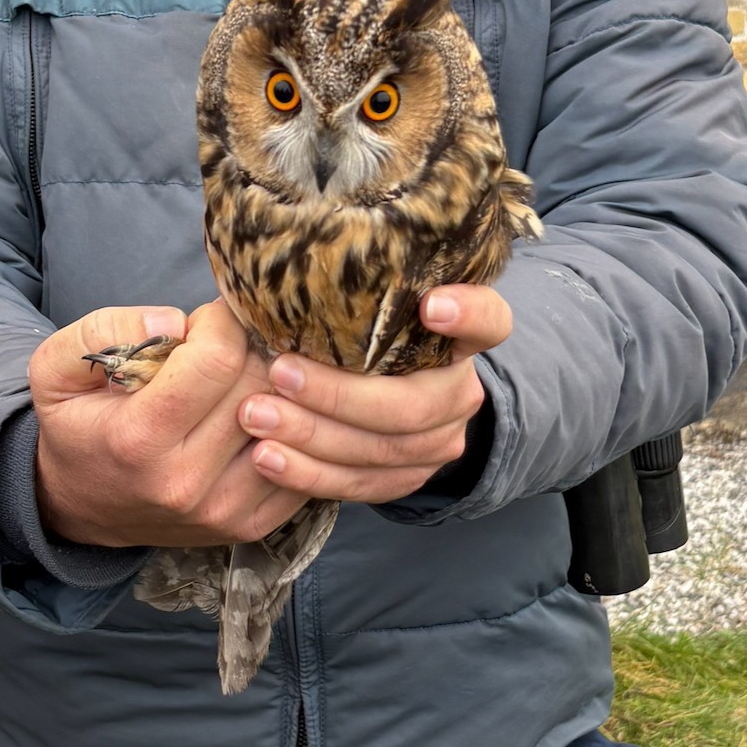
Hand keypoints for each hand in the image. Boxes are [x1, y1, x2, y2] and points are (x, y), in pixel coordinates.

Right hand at [30, 301, 310, 547]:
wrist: (78, 506)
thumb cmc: (76, 425)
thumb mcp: (57, 368)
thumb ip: (105, 330)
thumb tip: (174, 322)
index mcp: (138, 438)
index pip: (218, 360)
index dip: (220, 324)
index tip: (207, 321)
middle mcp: (184, 482)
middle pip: (259, 386)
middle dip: (249, 350)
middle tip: (227, 347)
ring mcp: (222, 509)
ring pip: (288, 423)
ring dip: (276, 390)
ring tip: (244, 380)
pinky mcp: (249, 524)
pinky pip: (300, 462)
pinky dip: (290, 430)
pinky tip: (262, 416)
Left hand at [237, 283, 510, 504]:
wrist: (379, 394)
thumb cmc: (359, 335)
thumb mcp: (370, 306)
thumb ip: (359, 293)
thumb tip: (298, 261)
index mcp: (460, 338)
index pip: (490, 321)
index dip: (468, 315)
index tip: (431, 306)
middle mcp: (460, 391)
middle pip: (411, 404)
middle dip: (338, 394)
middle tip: (280, 373)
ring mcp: (440, 440)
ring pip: (381, 449)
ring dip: (312, 435)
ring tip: (256, 417)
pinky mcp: (409, 477)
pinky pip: (360, 484)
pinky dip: (309, 474)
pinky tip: (266, 457)